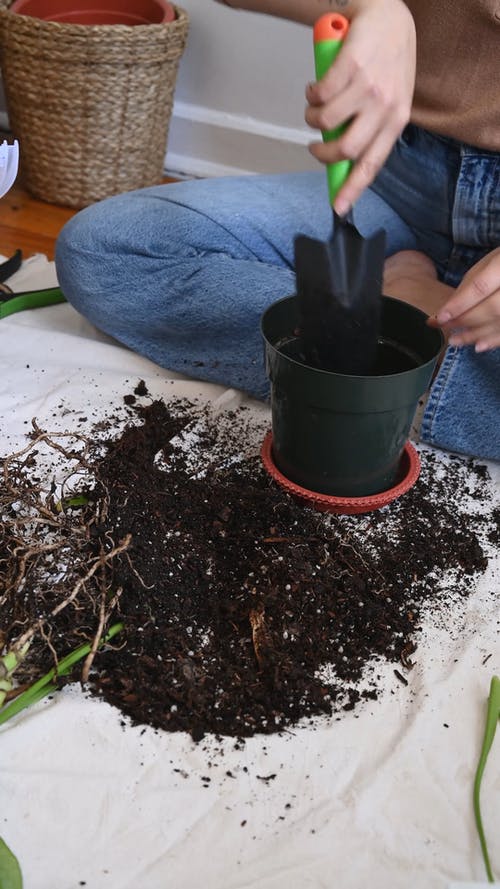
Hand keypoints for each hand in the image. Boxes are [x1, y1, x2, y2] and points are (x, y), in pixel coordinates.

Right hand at [305, 0, 415, 213]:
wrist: (390, 11)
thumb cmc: (387, 57)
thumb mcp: (389, 97)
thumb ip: (371, 126)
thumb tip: (342, 157)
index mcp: (397, 120)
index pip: (372, 163)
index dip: (352, 189)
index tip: (337, 207)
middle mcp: (386, 106)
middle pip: (345, 149)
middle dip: (322, 153)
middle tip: (314, 145)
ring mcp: (369, 85)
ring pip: (327, 122)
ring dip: (312, 119)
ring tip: (314, 108)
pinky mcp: (352, 65)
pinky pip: (320, 94)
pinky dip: (311, 95)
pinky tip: (315, 88)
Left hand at [431, 247, 499, 351]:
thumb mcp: (488, 262)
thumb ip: (470, 284)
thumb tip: (449, 309)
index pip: (480, 287)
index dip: (459, 305)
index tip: (440, 318)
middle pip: (492, 308)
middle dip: (465, 320)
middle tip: (445, 327)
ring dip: (476, 335)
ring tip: (455, 341)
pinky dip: (494, 340)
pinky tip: (478, 345)